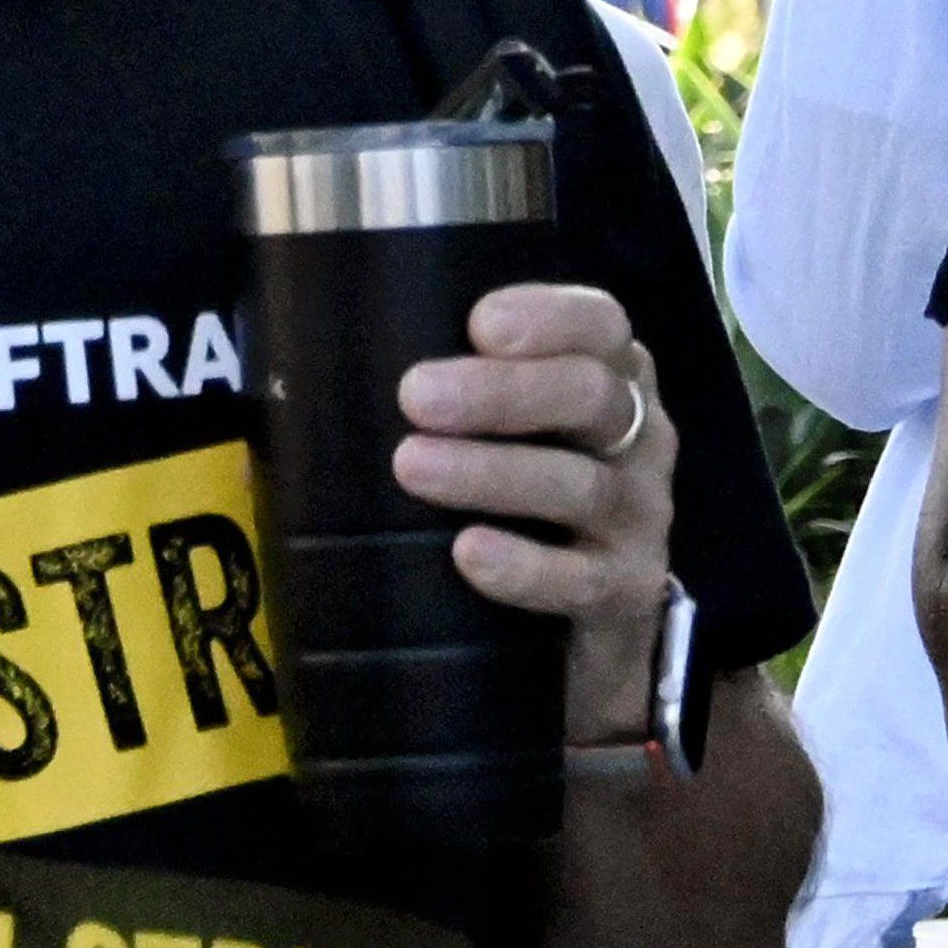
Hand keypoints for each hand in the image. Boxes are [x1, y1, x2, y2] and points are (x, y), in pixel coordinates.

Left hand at [397, 286, 673, 747]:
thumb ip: (437, 399)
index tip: (479, 323)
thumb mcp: (500, 433)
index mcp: (607, 376)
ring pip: (579, 483)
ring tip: (412, 466)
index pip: (598, 324)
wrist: (584, 631)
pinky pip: (581, 579)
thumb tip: (307, 386)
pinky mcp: (627, 592)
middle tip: (415, 396)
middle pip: (587, 394)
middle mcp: (636, 437)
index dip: (548, 316)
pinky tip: (469, 554)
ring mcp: (639, 516)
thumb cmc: (520, 501)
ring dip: (492, 472)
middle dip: (500, 391)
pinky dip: (524, 566)